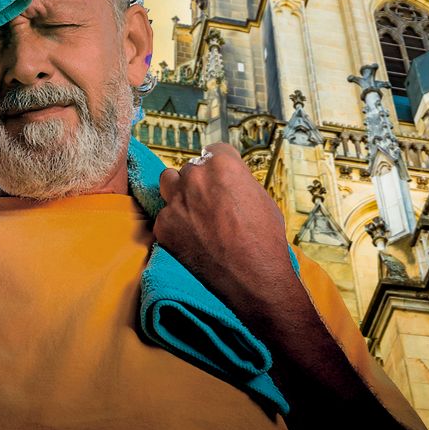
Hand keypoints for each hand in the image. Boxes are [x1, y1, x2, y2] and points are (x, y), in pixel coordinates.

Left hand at [154, 143, 300, 323]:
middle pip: (190, 168)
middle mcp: (194, 178)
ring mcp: (176, 202)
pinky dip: (174, 224)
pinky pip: (164, 216)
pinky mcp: (163, 227)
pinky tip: (192, 238)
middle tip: (211, 202)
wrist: (253, 278)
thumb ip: (239, 182)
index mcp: (222, 165)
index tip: (221, 178)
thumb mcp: (261, 198)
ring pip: (168, 182)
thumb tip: (229, 181)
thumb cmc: (264, 240)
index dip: (220, 165)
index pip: (213, 151)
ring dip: (179, 192)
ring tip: (194, 211)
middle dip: (199, 181)